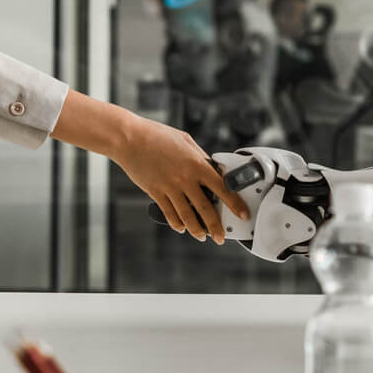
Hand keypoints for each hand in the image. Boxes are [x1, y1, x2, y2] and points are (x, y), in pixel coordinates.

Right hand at [112, 116, 249, 244]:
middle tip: (220, 237)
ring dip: (196, 229)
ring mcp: (169, 187)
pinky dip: (176, 223)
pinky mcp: (155, 192)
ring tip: (202, 236)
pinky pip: (169, 213)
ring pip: (187, 215)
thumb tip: (210, 167)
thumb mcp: (185, 141)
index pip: (223, 187)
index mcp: (196, 164)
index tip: (242, 213)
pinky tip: (181, 227)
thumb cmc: (156, 135)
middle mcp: (185, 178)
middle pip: (205, 208)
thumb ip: (199, 156)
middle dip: (216, 226)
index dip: (235, 203)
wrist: (129, 138)